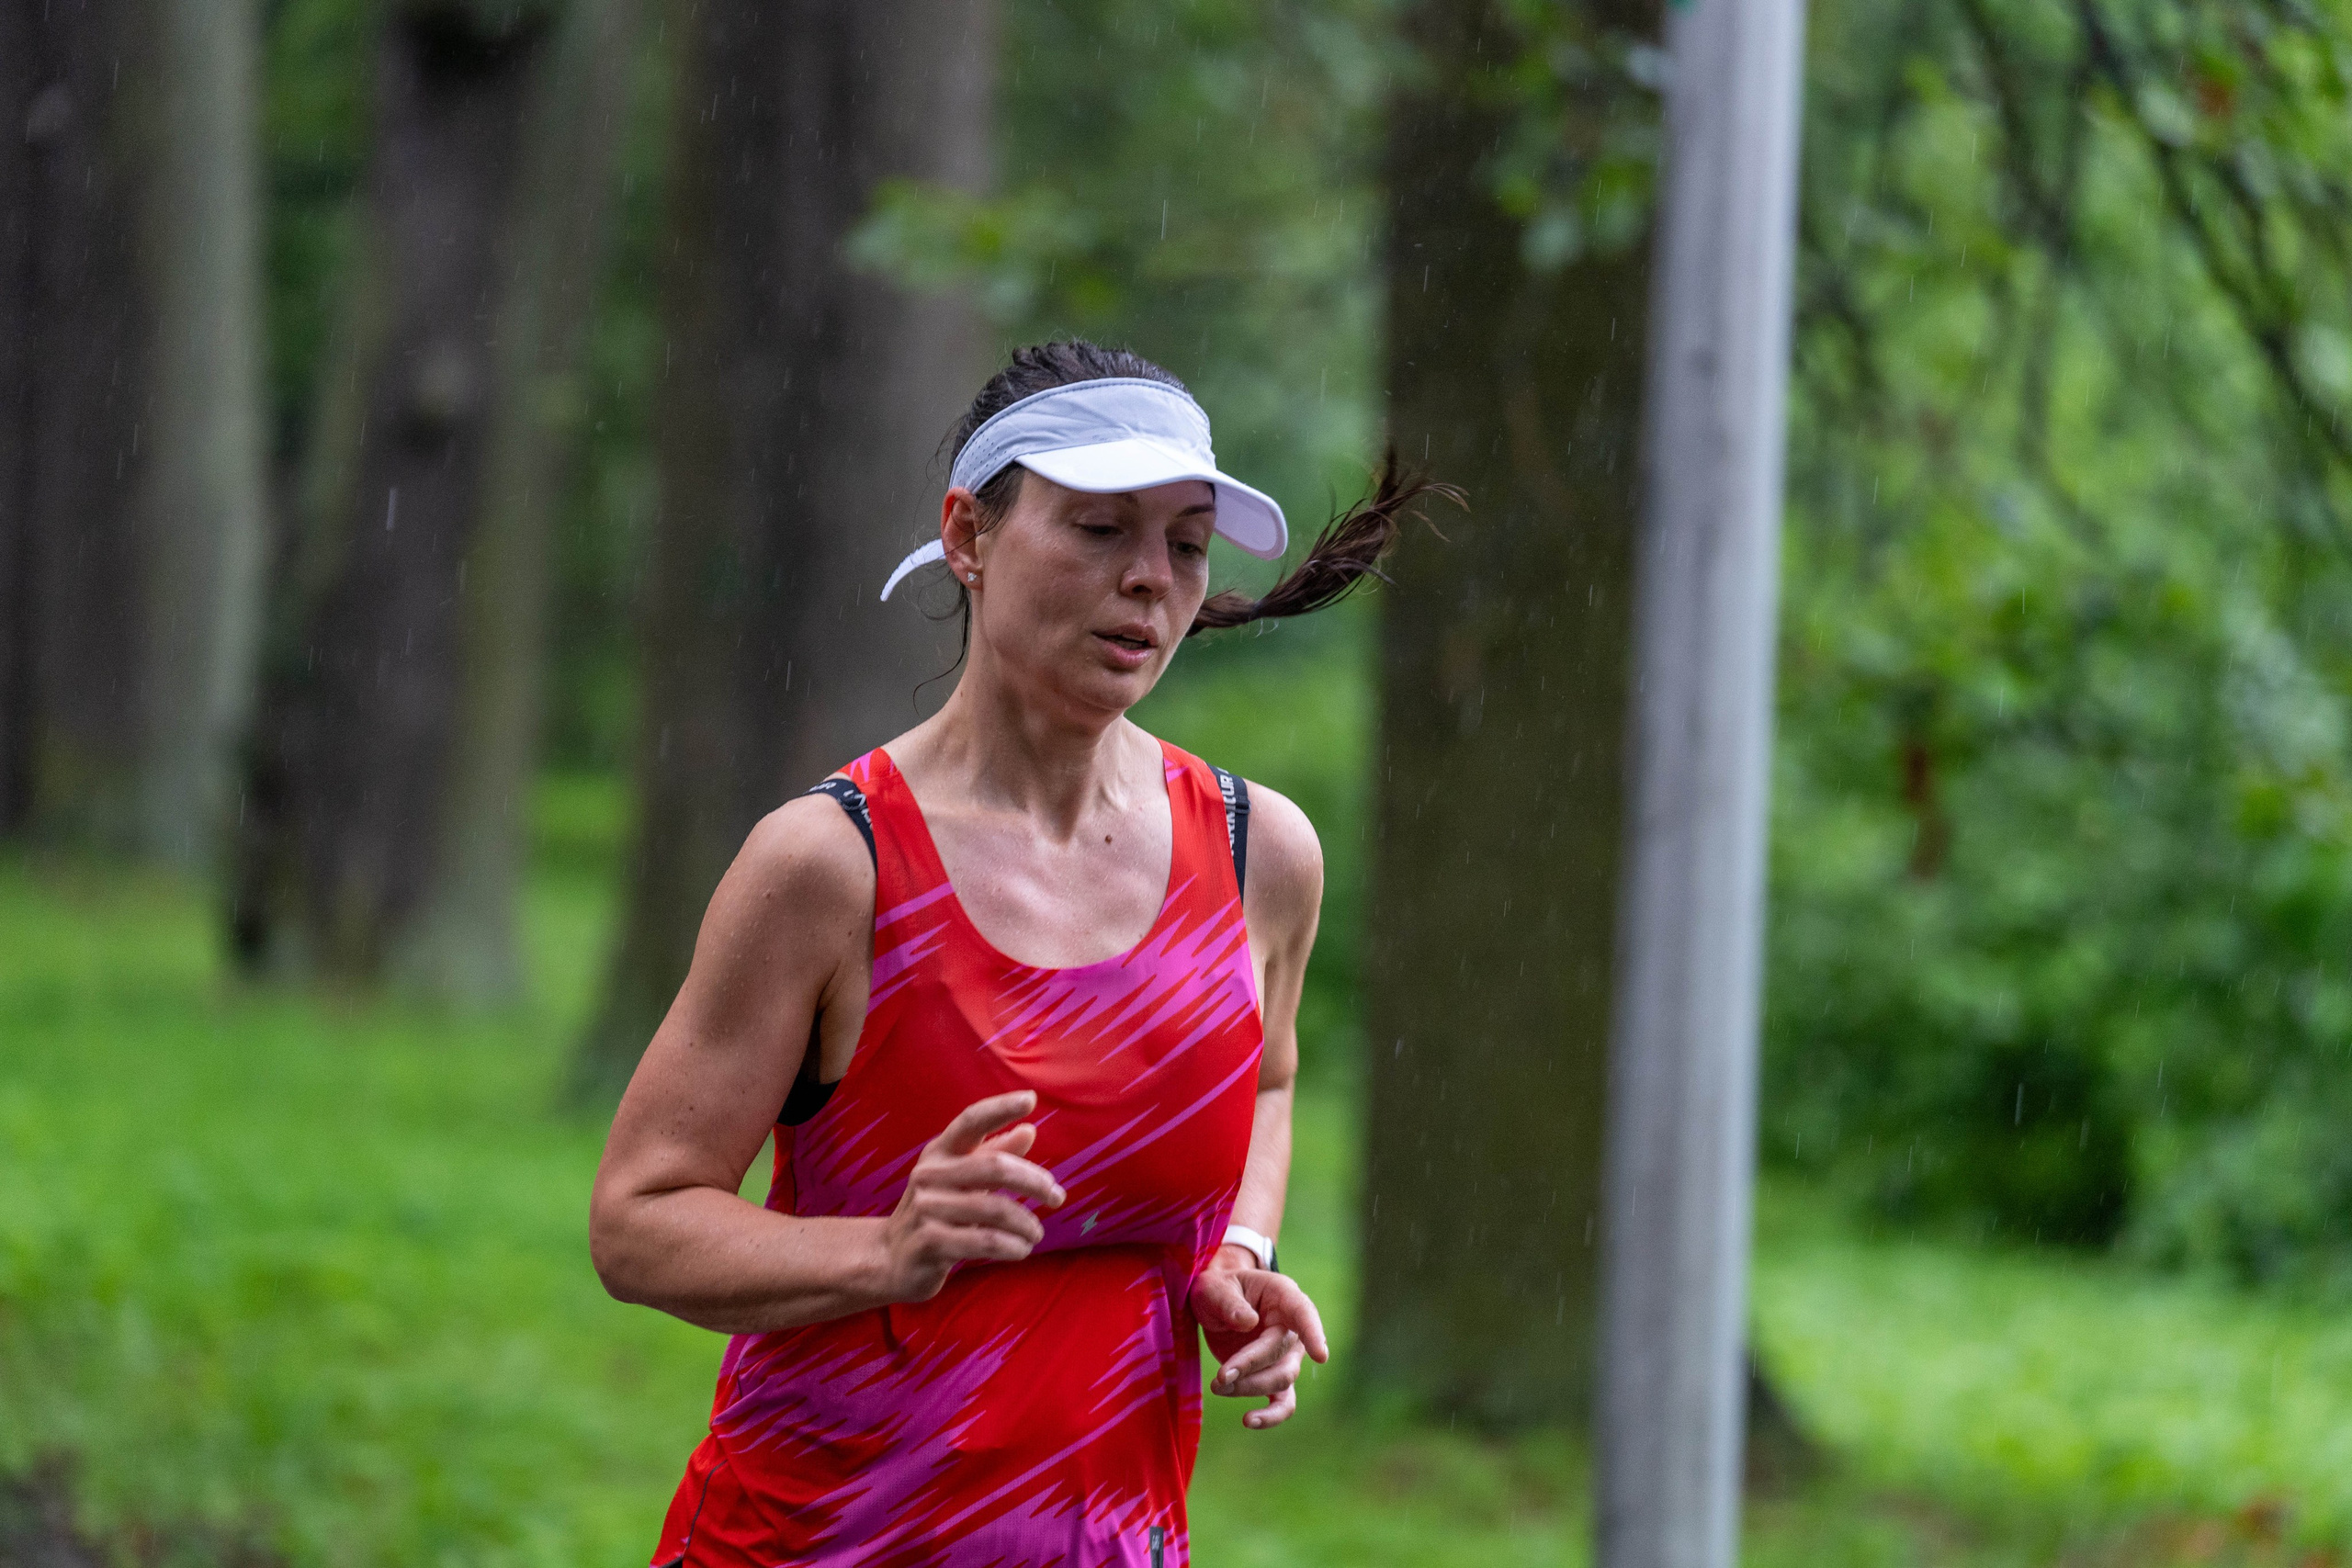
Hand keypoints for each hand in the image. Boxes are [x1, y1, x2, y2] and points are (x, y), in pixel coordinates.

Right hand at [878, 1091, 1064, 1301]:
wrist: (890, 1259)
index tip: (1030, 1099)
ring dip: (1025, 1223)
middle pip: (994, 1167)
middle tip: (1057, 1197)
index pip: (970, 1121)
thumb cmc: (935, 1212)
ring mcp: (926, 1208)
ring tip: (1037, 1233)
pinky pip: (983, 1241)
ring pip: (993, 1209)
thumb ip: (994, 1155)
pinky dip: (1011, 1246)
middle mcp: (929, 1174)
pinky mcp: (929, 1242)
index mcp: (939, 1152)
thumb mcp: (961, 1180)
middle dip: (1034, 1182)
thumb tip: (1030, 1130)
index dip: (999, 1107)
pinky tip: (1022, 1250)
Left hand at [1190, 1244, 1329, 1428]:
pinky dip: (1270, 1415)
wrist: (1215, 1302)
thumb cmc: (1218, 1290)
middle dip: (1250, 1367)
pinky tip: (1250, 1421)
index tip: (1321, 1356)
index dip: (1313, 1333)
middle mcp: (1291, 1327)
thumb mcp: (1214, 1288)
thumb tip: (1248, 1322)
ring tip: (1217, 1386)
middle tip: (1220, 1378)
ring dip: (1248, 1387)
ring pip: (1280, 1380)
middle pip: (1281, 1354)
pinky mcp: (1273, 1376)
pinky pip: (1282, 1402)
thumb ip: (1228, 1303)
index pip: (1303, 1313)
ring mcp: (1286, 1355)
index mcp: (1282, 1296)